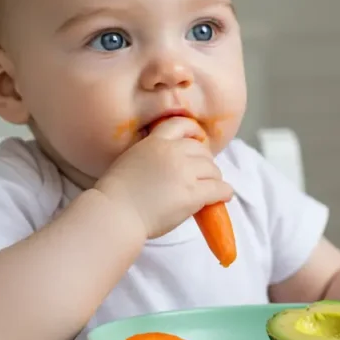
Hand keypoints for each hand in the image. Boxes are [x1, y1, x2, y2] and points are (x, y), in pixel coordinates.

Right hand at [94, 117, 233, 238]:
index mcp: (154, 142)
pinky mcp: (192, 193)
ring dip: (215, 179)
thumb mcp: (129, 161)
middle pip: (202, 152)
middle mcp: (171, 152)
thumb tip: (165, 167)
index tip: (199, 140)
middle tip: (204, 175)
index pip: (181, 125)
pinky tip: (224, 196)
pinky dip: (224, 192)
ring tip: (212, 188)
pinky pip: (219, 188)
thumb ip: (149, 156)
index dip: (194, 132)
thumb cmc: (115, 195)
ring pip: (213, 170)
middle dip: (205, 163)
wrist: (114, 214)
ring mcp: (184, 172)